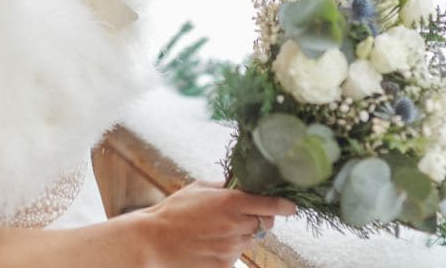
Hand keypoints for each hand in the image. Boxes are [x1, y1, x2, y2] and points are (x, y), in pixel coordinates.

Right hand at [131, 181, 295, 267]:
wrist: (154, 241)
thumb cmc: (174, 211)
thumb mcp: (199, 188)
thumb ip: (225, 187)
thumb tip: (243, 185)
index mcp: (230, 201)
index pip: (270, 204)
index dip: (284, 206)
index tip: (291, 206)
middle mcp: (235, 225)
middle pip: (265, 223)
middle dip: (261, 218)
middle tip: (244, 215)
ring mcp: (231, 247)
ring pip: (252, 239)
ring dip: (244, 234)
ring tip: (219, 229)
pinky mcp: (224, 265)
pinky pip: (238, 255)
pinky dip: (230, 249)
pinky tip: (212, 243)